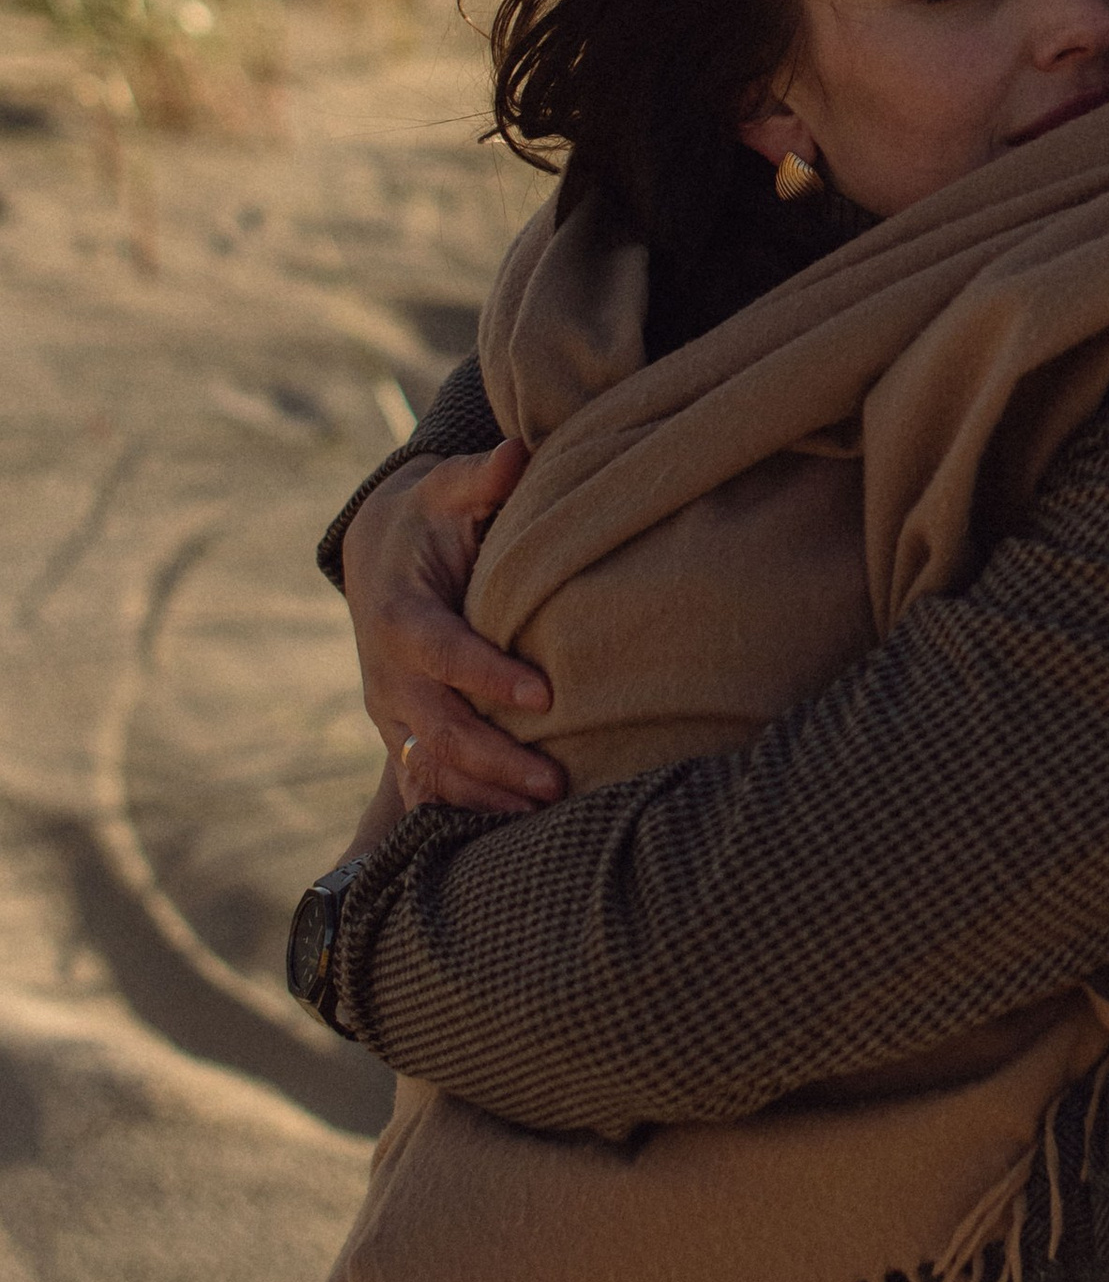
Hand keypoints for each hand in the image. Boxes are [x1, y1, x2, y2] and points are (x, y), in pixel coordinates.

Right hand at [343, 442, 562, 815]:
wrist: (378, 552)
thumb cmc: (430, 515)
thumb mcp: (448, 488)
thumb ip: (481, 477)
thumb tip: (516, 453)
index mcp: (399, 614)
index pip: (443, 652)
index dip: (487, 675)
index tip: (544, 695)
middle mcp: (388, 673)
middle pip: (438, 729)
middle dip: (496, 759)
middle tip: (557, 781)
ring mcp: (389, 710)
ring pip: (431, 766)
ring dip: (484, 794)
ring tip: (545, 811)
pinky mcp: (400, 731)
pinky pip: (425, 781)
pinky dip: (460, 809)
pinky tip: (508, 829)